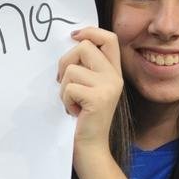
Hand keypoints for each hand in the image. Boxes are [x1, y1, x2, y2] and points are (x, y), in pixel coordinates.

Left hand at [57, 27, 122, 159]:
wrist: (90, 147)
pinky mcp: (98, 98)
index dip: (90, 31)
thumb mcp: (87, 87)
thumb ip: (84, 67)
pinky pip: (69, 87)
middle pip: (84, 46)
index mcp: (113, 71)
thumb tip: (70, 43)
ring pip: (72, 69)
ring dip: (63, 87)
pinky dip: (65, 99)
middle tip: (63, 82)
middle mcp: (114, 76)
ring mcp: (108, 86)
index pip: (109, 38)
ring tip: (72, 102)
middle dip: (65, 61)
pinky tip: (74, 111)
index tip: (73, 36)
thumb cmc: (83, 116)